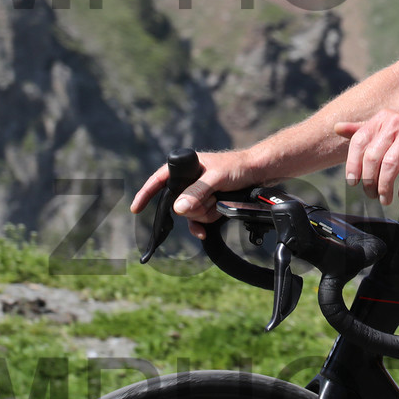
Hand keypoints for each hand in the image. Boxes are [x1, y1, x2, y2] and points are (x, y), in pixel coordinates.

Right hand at [129, 150, 256, 239]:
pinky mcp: (210, 202)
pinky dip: (201, 225)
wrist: (262, 172)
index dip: (146, 193)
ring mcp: (201, 192)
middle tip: (211, 201)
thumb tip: (177, 208)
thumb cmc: (239, 167)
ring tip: (220, 204)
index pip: (160, 179)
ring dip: (204, 214)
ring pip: (189, 213)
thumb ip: (197, 192)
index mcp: (188, 166)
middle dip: (193, 208)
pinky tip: (205, 232)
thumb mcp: (216, 179)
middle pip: (177, 203)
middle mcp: (192, 180)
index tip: (136, 208)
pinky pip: (198, 219)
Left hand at [335, 109, 398, 205]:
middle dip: (369, 180)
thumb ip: (364, 128)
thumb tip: (336, 128)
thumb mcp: (391, 124)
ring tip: (385, 199)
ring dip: (385, 186)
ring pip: (390, 164)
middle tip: (371, 195)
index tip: (353, 183)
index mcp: (382, 118)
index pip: (358, 142)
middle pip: (372, 156)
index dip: (352, 164)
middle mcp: (395, 121)